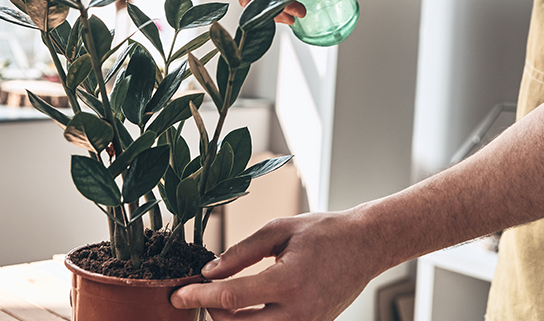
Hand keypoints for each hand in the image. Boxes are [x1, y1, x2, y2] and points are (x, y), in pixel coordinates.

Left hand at [171, 211, 383, 320]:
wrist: (366, 246)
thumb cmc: (325, 232)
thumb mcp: (279, 230)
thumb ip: (241, 252)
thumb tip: (209, 271)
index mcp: (289, 282)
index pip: (231, 298)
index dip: (198, 297)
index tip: (177, 295)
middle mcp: (299, 312)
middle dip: (211, 311)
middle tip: (200, 292)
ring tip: (222, 299)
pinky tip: (244, 306)